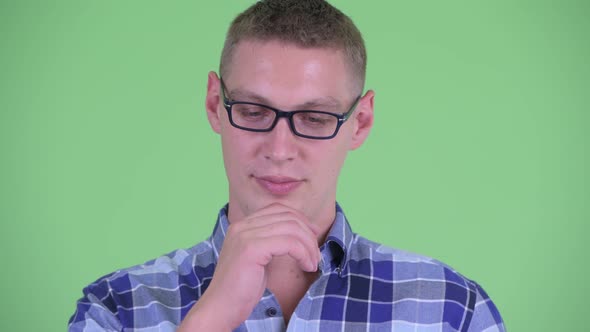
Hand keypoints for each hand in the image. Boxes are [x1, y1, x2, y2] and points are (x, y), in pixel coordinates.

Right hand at [177, 203, 320, 330]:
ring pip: (292, 228)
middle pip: (288, 216)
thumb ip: (273, 241)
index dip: (301, 220)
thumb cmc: (241, 288)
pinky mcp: (251, 248)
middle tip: (315, 256)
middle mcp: (243, 225)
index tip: (312, 238)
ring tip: (312, 264)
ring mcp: (245, 235)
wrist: (220, 307)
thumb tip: (303, 232)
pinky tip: (306, 266)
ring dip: (308, 246)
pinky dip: (303, 253)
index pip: (279, 209)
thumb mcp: (259, 258)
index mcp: (243, 225)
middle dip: (308, 235)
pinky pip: (289, 242)